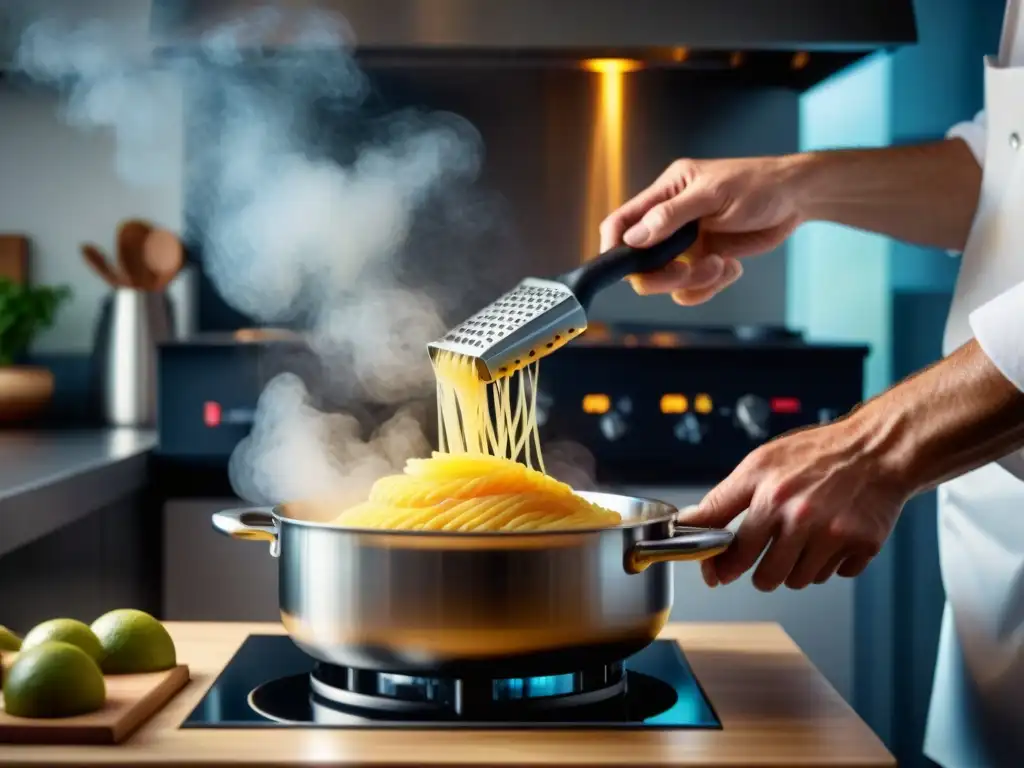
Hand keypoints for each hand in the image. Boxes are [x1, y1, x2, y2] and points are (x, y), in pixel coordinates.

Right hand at [599, 155, 806, 304]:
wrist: (796, 199)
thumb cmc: (759, 184)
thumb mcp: (714, 194)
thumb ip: (672, 216)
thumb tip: (635, 237)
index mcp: (665, 194)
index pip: (622, 222)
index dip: (614, 246)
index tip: (622, 266)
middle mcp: (670, 221)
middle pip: (640, 262)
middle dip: (661, 275)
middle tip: (686, 271)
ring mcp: (687, 244)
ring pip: (666, 280)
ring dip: (693, 281)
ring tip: (720, 265)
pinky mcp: (705, 261)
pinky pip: (692, 289)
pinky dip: (710, 286)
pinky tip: (731, 267)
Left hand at [679, 417, 910, 590]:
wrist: (876, 449)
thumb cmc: (814, 453)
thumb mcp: (758, 465)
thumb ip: (721, 500)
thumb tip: (686, 524)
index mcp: (771, 495)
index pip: (735, 550)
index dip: (721, 566)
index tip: (717, 572)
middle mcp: (801, 517)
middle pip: (767, 577)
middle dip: (761, 573)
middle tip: (766, 557)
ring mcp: (834, 534)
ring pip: (800, 580)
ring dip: (796, 568)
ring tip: (803, 538)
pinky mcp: (863, 545)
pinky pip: (834, 575)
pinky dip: (830, 563)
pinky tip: (832, 536)